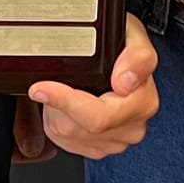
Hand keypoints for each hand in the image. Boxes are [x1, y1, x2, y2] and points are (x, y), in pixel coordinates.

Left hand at [14, 14, 159, 161]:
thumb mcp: (133, 34)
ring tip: (64, 90)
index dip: (64, 101)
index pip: (100, 116)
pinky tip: (69, 107)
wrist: (125, 59)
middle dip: (57, 106)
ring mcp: (117, 141)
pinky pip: (66, 142)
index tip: (40, 89)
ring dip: (57, 113)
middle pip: (77, 128)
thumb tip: (124, 83)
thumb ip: (137, 57)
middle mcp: (133, 127)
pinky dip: (59, 123)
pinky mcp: (100, 148)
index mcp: (143, 103)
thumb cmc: (124, 44)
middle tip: (47, 85)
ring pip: (68, 135)